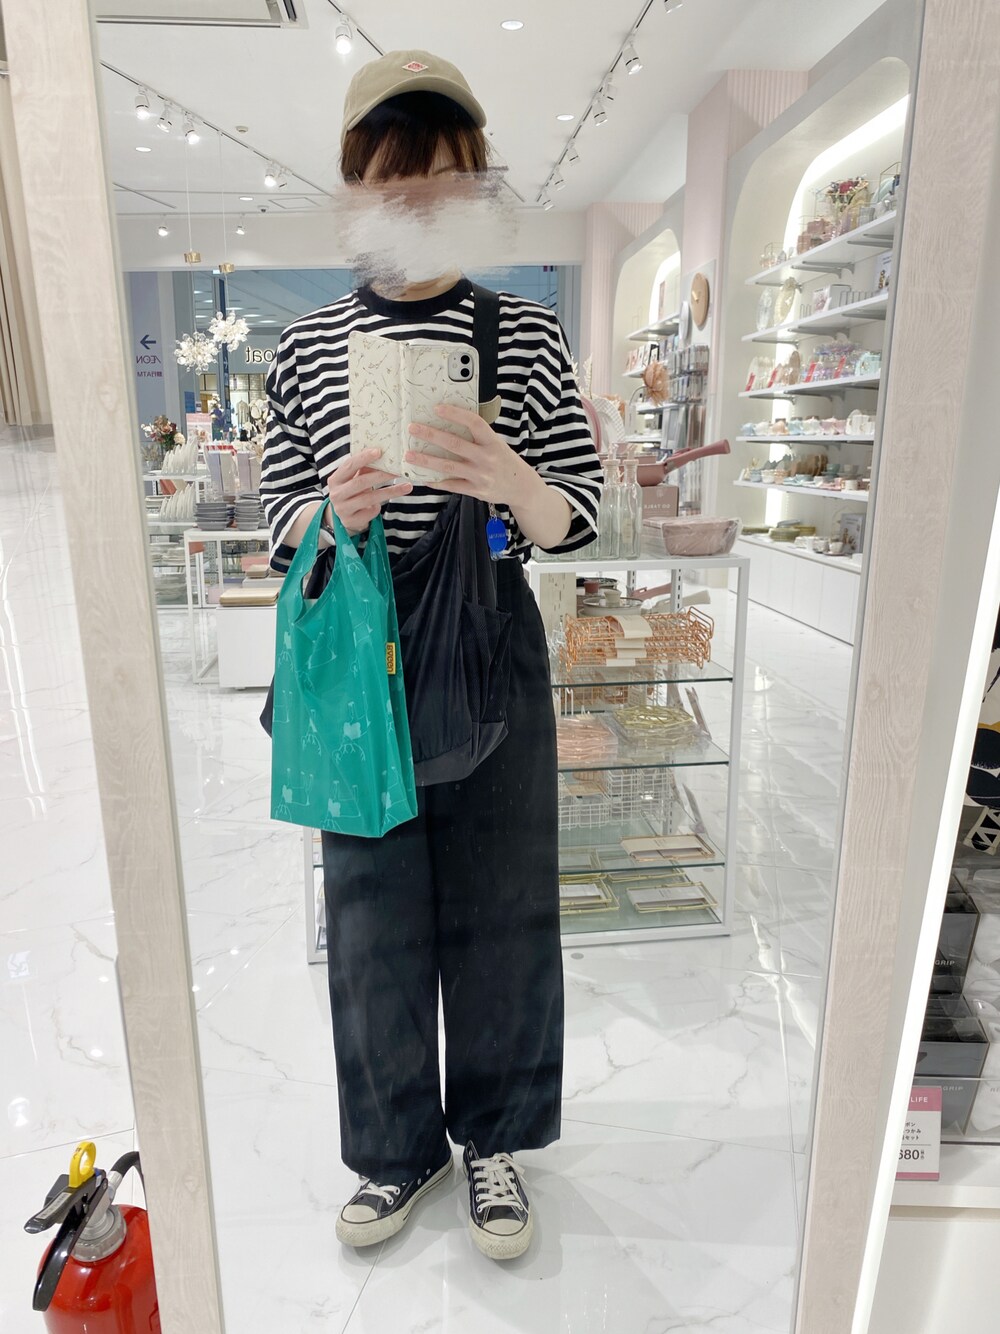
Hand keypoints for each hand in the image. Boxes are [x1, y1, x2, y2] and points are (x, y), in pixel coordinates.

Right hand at [326, 448, 412, 535]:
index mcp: (335, 479)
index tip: (379, 451)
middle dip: (381, 475)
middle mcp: (336, 494)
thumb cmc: (353, 492)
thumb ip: (365, 468)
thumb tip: (383, 452)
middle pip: (361, 482)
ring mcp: (342, 509)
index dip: (363, 457)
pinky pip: (370, 512)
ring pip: (369, 498)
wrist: (346, 516)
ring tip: (406, 487)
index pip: (349, 465)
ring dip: (390, 492)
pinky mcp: (350, 521)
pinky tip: (381, 506)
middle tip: (398, 471)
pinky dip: (377, 508)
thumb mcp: (356, 479)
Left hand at [404, 404, 533, 506]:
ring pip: (448, 466)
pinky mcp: (475, 491)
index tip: (437, 408)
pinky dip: (436, 481)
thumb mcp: (497, 444)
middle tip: (413, 428)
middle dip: (431, 435)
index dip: (455, 414)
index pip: (474, 423)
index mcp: (492, 442)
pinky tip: (423, 477)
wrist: (522, 487)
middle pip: (454, 444)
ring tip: (409, 455)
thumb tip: (452, 423)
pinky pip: (451, 485)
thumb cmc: (505, 461)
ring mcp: (480, 476)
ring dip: (426, 460)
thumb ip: (478, 437)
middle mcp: (486, 458)